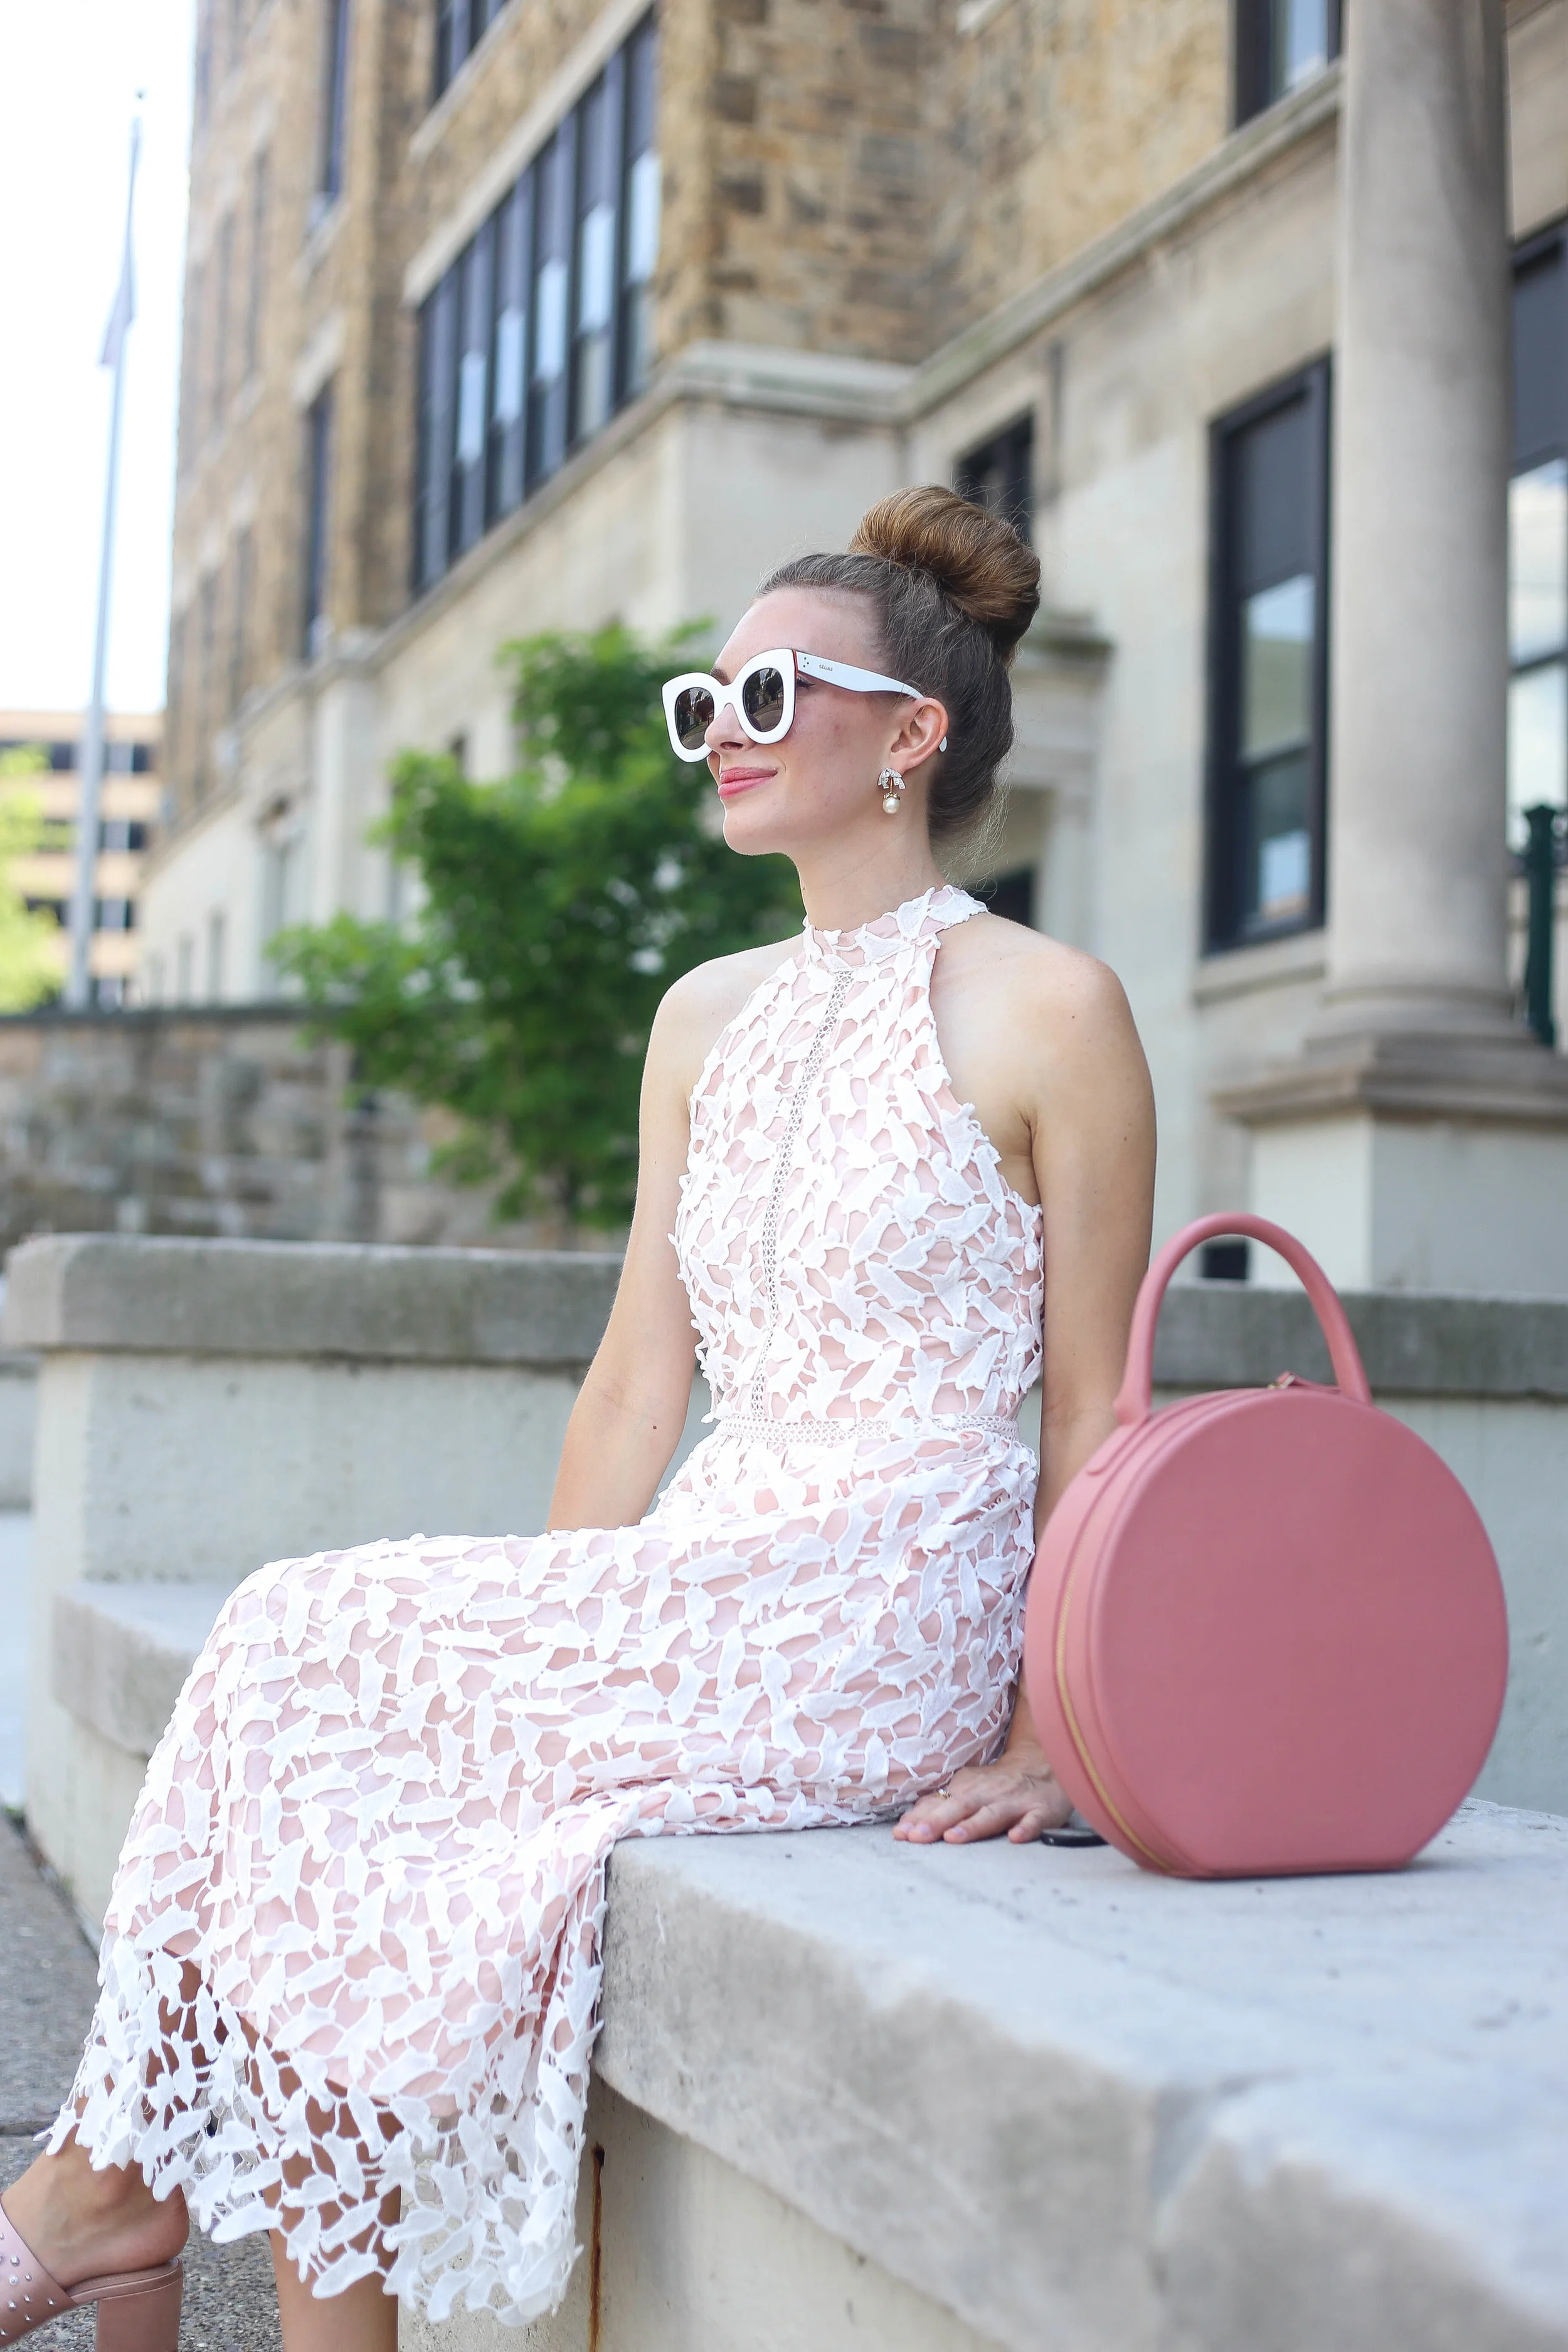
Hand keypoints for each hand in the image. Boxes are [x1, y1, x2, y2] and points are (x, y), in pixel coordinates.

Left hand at [893, 1741, 1073, 1845]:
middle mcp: (987, 1794)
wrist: (1044, 1765)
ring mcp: (1014, 1802)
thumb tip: (904, 1827)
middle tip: (917, 1836)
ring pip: (992, 1814)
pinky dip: (1026, 1828)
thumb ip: (937, 1807)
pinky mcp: (1040, 1811)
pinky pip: (1033, 1821)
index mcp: (966, 1788)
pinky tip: (1016, 1837)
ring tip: (954, 1837)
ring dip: (973, 1826)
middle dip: (937, 1821)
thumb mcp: (966, 1789)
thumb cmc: (996, 1784)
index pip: (939, 1804)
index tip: (899, 1834)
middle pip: (960, 1807)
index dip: (918, 1819)